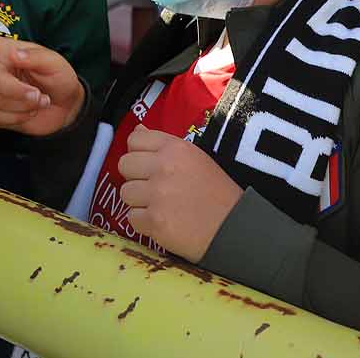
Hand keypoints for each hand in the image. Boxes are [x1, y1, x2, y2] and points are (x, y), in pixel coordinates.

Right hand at [0, 36, 84, 136]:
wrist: (66, 108)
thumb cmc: (60, 79)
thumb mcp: (56, 64)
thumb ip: (36, 57)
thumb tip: (14, 54)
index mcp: (8, 52)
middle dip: (18, 93)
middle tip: (39, 96)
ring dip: (21, 107)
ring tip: (38, 101)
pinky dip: (17, 118)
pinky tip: (28, 112)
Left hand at [119, 127, 241, 261]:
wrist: (235, 228)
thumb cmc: (217, 193)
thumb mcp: (195, 158)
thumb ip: (163, 145)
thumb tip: (137, 131)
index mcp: (175, 148)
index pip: (134, 140)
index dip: (138, 154)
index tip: (149, 167)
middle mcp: (163, 167)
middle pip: (124, 165)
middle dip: (135, 178)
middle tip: (154, 189)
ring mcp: (158, 194)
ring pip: (125, 193)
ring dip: (139, 202)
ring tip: (161, 207)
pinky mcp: (155, 221)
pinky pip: (131, 218)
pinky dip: (144, 223)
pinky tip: (163, 222)